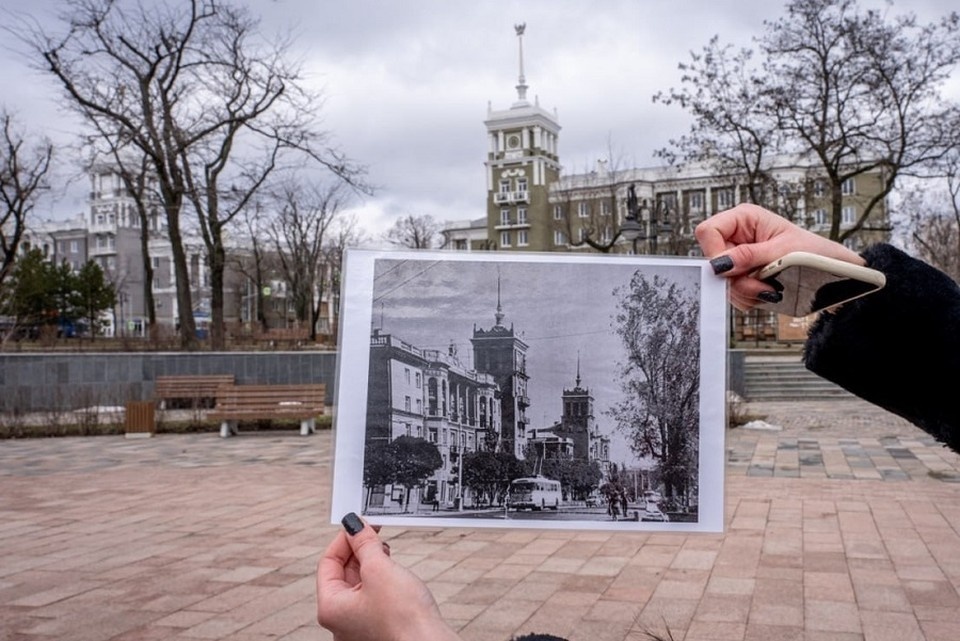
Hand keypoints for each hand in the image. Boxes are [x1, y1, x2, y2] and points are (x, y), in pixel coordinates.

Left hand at [316, 513, 460, 640]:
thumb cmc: (403, 618)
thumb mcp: (379, 568)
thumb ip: (364, 543)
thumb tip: (354, 525)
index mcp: (330, 608)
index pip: (328, 562)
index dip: (344, 539)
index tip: (360, 524)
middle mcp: (340, 621)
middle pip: (342, 574)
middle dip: (358, 551)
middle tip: (375, 533)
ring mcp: (359, 626)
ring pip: (359, 585)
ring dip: (371, 564)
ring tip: (386, 551)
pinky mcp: (378, 627)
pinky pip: (372, 597)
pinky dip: (380, 580)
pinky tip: (393, 572)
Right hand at [695, 203, 864, 309]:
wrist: (833, 272)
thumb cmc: (816, 251)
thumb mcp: (784, 251)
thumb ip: (750, 256)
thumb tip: (720, 264)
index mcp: (745, 219)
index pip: (708, 232)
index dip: (715, 253)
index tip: (733, 269)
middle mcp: (737, 237)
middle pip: (712, 261)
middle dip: (735, 279)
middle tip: (761, 285)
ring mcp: (738, 258)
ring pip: (721, 281)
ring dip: (744, 291)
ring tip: (769, 290)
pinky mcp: (743, 276)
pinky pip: (732, 293)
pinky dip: (748, 298)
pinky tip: (766, 293)